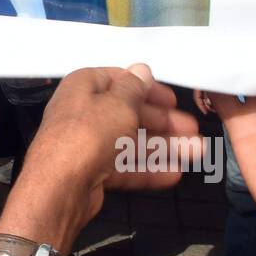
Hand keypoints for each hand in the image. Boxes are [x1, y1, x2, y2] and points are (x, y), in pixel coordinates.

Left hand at [16, 64, 199, 233]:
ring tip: (195, 154)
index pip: (120, 81)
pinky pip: (124, 166)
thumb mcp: (119, 103)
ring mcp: (88, 143)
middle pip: (129, 114)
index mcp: (85, 87)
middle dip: (163, 122)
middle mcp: (84, 112)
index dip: (148, 89)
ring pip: (130, 141)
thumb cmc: (90, 134)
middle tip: (192, 130)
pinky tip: (173, 173)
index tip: (173, 100)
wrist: (61, 186)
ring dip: (162, 147)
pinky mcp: (92, 171)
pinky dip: (147, 169)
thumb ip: (135, 87)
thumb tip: (141, 69)